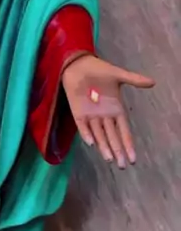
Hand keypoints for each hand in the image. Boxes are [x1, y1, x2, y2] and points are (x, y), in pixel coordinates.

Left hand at [62, 54, 154, 168]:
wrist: (78, 64)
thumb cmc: (99, 69)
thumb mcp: (118, 75)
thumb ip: (134, 80)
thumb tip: (153, 82)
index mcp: (116, 108)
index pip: (123, 130)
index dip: (128, 143)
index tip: (133, 158)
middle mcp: (104, 115)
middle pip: (112, 137)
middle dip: (117, 150)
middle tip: (122, 166)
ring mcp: (91, 115)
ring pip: (99, 135)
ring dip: (104, 147)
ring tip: (110, 160)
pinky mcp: (78, 113)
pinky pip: (82, 126)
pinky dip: (86, 134)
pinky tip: (91, 143)